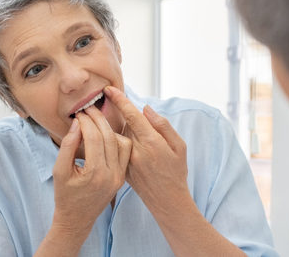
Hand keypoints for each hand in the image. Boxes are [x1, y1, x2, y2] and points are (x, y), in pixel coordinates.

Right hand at [47, 106, 130, 244]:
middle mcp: (111, 175)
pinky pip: (125, 152)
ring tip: (96, 119)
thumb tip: (77, 123)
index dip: (86, 122)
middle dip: (98, 120)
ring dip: (109, 128)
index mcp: (95, 174)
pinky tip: (105, 134)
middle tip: (88, 110)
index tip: (78, 113)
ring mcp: (119, 177)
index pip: (94, 138)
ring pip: (121, 143)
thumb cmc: (64, 196)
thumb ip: (67, 146)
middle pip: (109, 137)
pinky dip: (117, 139)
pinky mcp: (122, 177)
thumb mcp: (59, 171)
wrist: (77, 219)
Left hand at [103, 86, 187, 212]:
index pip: (132, 115)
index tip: (108, 89)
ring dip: (119, 129)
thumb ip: (163, 125)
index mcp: (151, 142)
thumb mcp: (179, 146)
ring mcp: (126, 161)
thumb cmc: (176, 171)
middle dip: (122, 116)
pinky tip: (124, 144)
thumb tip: (146, 108)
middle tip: (127, 116)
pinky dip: (116, 141)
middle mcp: (136, 151)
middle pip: (123, 124)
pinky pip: (114, 149)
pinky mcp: (121, 169)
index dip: (120, 100)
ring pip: (117, 136)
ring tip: (130, 135)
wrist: (167, 200)